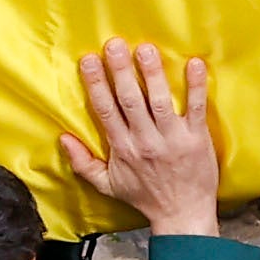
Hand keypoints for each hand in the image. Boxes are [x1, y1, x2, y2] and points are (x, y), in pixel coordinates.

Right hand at [65, 44, 222, 239]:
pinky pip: (196, 108)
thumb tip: (63, 138)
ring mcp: (172, 138)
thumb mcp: (107, 185)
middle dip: (120, 71)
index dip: (96, 83)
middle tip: (114, 44)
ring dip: (152, 74)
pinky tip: (194, 64)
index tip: (88, 59)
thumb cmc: (145, 197)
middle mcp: (145, 141)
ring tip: (145, 49)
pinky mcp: (197, 138)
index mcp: (122, 148)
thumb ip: (83, 163)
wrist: (182, 215)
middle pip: (129, 100)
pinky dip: (196, 86)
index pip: (105, 110)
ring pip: (158, 101)